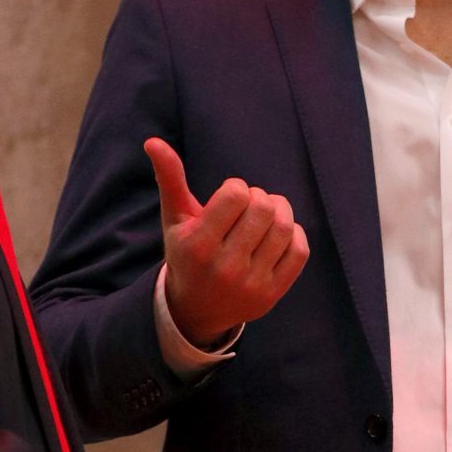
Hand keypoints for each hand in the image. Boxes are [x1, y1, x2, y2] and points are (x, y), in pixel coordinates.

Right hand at [146, 136, 308, 348]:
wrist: (197, 310)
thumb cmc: (187, 253)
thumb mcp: (174, 219)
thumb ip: (169, 179)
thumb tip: (153, 141)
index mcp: (198, 245)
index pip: (235, 195)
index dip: (237, 187)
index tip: (229, 197)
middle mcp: (225, 267)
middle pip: (263, 208)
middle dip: (258, 197)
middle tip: (248, 205)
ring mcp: (251, 283)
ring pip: (283, 228)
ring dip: (280, 210)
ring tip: (266, 213)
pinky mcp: (272, 294)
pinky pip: (299, 251)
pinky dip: (293, 233)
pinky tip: (278, 233)